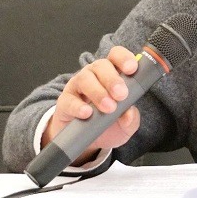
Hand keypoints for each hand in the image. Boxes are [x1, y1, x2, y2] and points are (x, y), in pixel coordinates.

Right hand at [42, 46, 140, 163]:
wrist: (88, 141)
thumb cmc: (109, 124)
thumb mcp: (125, 123)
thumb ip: (131, 118)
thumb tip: (129, 114)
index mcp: (113, 72)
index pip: (116, 55)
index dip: (124, 58)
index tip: (132, 69)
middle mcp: (94, 74)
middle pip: (101, 65)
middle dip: (113, 79)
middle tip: (122, 95)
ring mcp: (78, 86)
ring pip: (85, 78)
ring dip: (98, 92)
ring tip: (109, 107)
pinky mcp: (65, 102)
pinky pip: (69, 100)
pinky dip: (78, 106)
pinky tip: (87, 113)